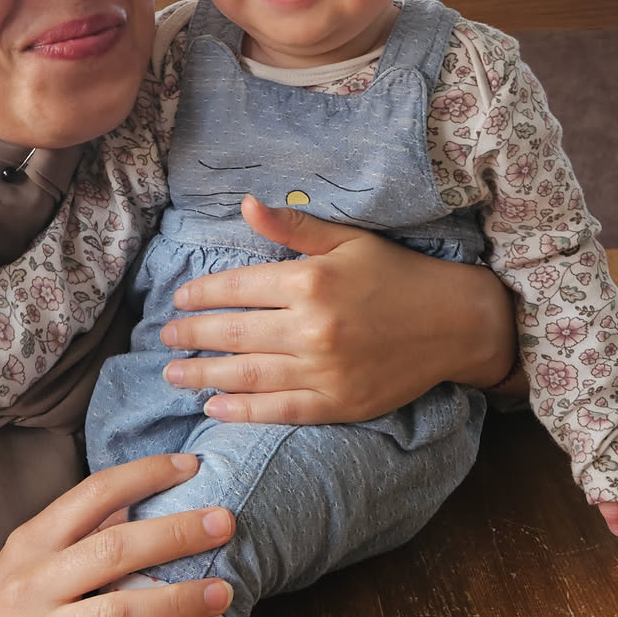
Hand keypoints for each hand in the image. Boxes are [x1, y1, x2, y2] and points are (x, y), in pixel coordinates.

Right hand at [0, 453, 234, 616]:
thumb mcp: (16, 570)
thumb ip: (69, 539)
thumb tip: (132, 505)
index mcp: (28, 547)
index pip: (92, 495)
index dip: (145, 474)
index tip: (193, 465)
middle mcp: (30, 587)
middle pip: (115, 550)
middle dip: (178, 532)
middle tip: (228, 523)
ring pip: (117, 616)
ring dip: (178, 604)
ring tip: (224, 594)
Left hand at [158, 195, 517, 425]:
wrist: (453, 322)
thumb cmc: (397, 274)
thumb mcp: (347, 240)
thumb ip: (293, 226)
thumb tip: (244, 205)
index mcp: (311, 281)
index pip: (238, 287)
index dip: (202, 294)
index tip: (180, 299)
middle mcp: (313, 327)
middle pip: (234, 333)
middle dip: (193, 336)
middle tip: (164, 339)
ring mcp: (325, 370)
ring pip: (248, 375)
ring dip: (204, 376)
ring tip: (173, 375)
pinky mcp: (338, 404)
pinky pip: (279, 410)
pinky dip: (243, 411)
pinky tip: (214, 408)